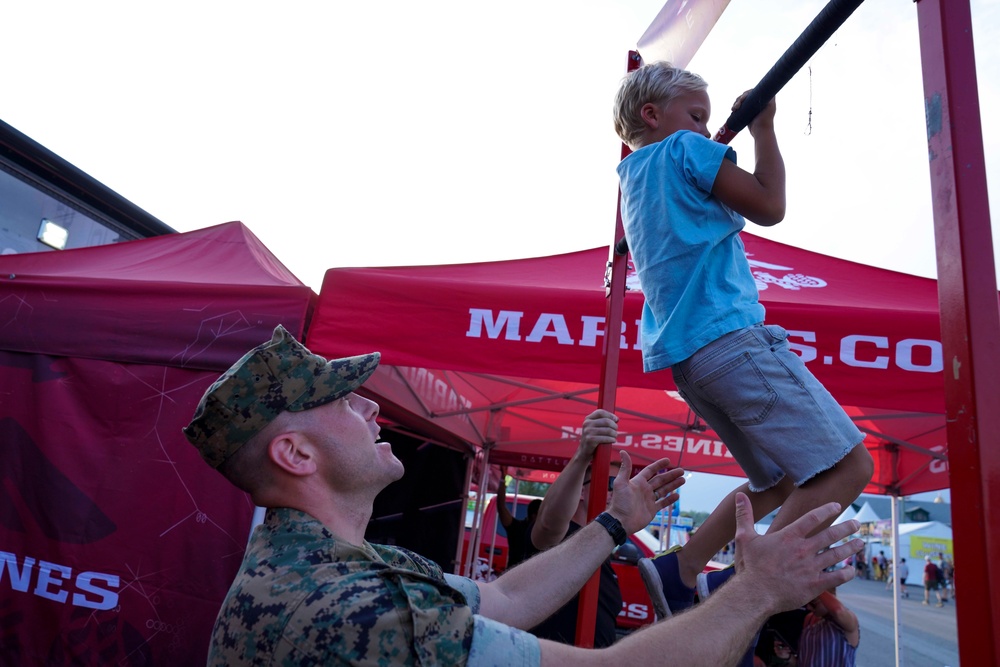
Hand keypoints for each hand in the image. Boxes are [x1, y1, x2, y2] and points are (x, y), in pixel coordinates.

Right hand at [578, 409, 618, 459]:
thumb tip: (616, 419)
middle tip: (615, 431)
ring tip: (614, 436)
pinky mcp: (590, 440)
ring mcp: (588, 432)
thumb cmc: (593, 439)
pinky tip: (613, 440)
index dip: (610, 415)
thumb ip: (603, 422)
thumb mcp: (595, 428)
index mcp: (588, 419)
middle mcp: (587, 424)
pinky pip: (606, 438)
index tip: (616, 420)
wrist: (584, 451)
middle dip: (614, 426)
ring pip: (608, 430)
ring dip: (614, 434)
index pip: (601, 412)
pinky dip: (612, 439)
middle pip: (606, 421)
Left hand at [606, 452, 684, 534]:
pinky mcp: (652, 510)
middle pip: (660, 480)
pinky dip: (670, 499)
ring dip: (673, 485)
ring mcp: (648, 500)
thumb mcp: (621, 483)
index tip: (668, 460)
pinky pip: (663, 503)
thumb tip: (622, 451)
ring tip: (683, 480)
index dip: (658, 465)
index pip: (650, 471)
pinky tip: (677, 495)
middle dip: (671, 475)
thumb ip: (625, 468)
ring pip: (663, 490)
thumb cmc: (620, 502)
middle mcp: (644, 490)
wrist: (621, 521)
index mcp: (638, 482)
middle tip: (682, 470)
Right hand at [732, 88, 775, 135]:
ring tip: (733, 109)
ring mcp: (752, 107)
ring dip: (736, 103)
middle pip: (746, 95)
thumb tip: (766, 88)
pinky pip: (740, 107)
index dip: (746, 93)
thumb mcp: (770, 107)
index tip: (742, 99)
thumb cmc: (766, 120)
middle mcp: (758, 101)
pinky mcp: (747, 112)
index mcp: (763, 98)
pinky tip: (733, 110)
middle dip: (739, 99)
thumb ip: (770, 97)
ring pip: (741, 101)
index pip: (752, 91)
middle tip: (736, 106)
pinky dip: (735, 107)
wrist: (760, 131)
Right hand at [733, 492, 861, 612]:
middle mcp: (803, 549)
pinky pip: (836, 577)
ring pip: (837, 554)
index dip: (827, 510)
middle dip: (846, 527)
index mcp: (789, 536)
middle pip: (830, 534)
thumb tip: (740, 495)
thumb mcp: (744, 537)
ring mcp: (811, 567)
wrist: (755, 593)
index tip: (837, 506)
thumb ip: (744, 515)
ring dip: (850, 548)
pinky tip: (852, 570)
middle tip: (856, 524)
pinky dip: (846, 573)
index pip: (813, 518)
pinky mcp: (815, 584)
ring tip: (860, 543)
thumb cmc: (750, 566)